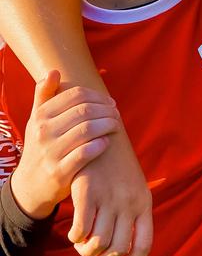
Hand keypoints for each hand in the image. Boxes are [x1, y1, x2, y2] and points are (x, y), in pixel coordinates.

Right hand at [9, 70, 119, 219]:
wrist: (30, 185)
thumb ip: (44, 95)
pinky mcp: (60, 172)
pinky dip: (100, 145)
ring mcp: (51, 152)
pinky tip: (106, 142)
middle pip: (85, 110)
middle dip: (107, 109)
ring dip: (108, 125)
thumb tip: (53, 71)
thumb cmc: (40, 145)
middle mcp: (43, 132)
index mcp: (40, 115)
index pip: (76, 95)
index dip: (98, 95)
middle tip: (116, 113)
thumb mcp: (37, 119)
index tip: (109, 101)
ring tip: (116, 125)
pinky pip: (85, 153)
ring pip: (87, 130)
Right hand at [69, 114, 152, 255]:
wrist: (104, 129)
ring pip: (98, 244)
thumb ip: (132, 208)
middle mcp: (129, 203)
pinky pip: (80, 229)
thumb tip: (127, 235)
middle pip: (118, 249)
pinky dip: (75, 237)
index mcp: (144, 201)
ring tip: (82, 245)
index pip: (144, 243)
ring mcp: (109, 198)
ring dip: (87, 251)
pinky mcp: (88, 192)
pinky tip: (73, 233)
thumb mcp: (133, 184)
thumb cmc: (117, 161)